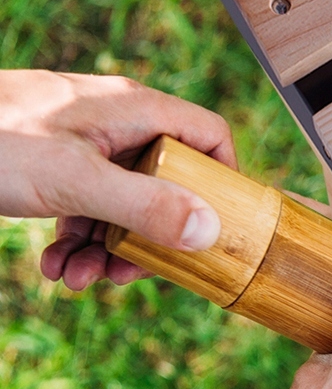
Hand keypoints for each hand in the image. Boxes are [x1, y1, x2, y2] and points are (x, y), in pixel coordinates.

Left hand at [0, 70, 234, 289]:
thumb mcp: (76, 182)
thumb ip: (147, 207)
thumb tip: (210, 230)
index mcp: (131, 109)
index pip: (208, 135)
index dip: (223, 180)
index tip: (218, 227)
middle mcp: (112, 122)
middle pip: (166, 183)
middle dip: (151, 237)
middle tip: (134, 273)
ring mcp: (80, 143)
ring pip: (122, 204)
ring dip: (107, 250)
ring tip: (80, 278)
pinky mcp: (50, 165)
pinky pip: (84, 208)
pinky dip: (76, 241)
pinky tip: (56, 267)